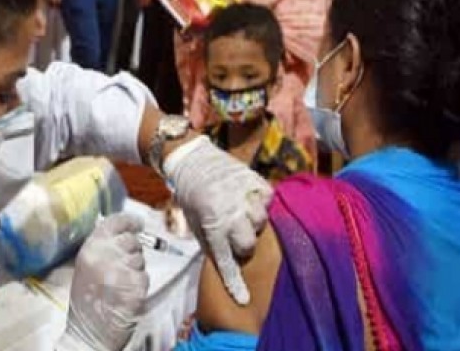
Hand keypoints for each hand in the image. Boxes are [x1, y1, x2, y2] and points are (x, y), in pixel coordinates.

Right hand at [56, 214, 148, 350]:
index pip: (115, 222)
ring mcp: (122, 269)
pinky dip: (139, 285)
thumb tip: (125, 233)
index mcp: (90, 248)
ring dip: (135, 269)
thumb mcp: (85, 267)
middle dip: (132, 251)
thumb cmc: (86, 303)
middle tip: (122, 268)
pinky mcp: (136, 285)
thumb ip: (102, 248)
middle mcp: (106, 254)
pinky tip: (126, 295)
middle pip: (132, 240)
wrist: (88, 333)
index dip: (129, 221)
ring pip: (140, 259)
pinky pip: (145, 276)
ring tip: (119, 285)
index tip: (137, 223)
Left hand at [164, 136, 271, 304]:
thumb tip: (227, 263)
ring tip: (241, 211)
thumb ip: (212, 243)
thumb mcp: (195, 223)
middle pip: (248, 244)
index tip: (244, 299)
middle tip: (236, 234)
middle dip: (244, 244)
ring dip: (253, 220)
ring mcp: (243, 195)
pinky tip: (249, 198)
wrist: (192, 161)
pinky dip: (261, 200)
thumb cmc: (192, 196)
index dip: (235, 282)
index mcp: (211, 226)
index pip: (226, 261)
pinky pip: (267, 198)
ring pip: (261, 220)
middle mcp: (229, 213)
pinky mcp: (254, 180)